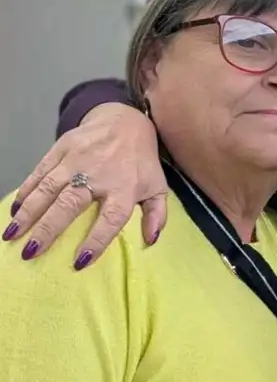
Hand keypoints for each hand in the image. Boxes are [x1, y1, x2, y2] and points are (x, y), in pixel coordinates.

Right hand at [7, 103, 164, 267]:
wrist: (126, 120)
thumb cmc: (141, 161)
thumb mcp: (157, 186)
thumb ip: (157, 214)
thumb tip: (151, 240)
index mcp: (125, 187)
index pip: (111, 218)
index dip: (97, 239)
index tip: (80, 261)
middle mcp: (99, 174)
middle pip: (70, 204)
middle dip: (48, 229)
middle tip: (30, 252)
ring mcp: (77, 159)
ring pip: (48, 188)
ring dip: (28, 213)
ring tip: (12, 234)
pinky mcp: (61, 148)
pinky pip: (40, 172)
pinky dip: (26, 190)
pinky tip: (15, 209)